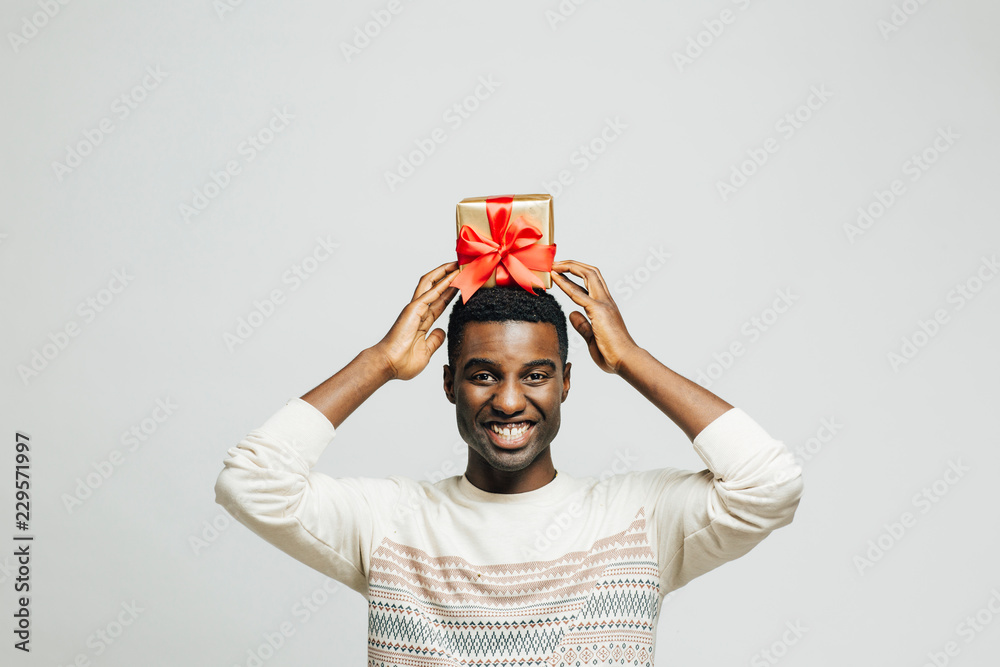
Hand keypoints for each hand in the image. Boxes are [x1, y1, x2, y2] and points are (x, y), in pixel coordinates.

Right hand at [372, 261, 459, 380]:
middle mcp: (418, 312)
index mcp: (422, 321)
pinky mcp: (413, 310)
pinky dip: (442, 283)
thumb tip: (441, 331)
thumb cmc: (402, 362)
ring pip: (431, 284)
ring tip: (458, 264)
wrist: (388, 366)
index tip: (464, 283)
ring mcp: (415, 309)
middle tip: (462, 266)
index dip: (451, 291)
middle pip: (435, 287)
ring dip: (445, 273)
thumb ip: (434, 340)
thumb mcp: (426, 352)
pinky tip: (453, 276)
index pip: (440, 302)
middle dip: (448, 275)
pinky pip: (430, 293)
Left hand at [549, 260, 639, 373]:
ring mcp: (604, 304)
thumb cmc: (612, 354)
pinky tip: (556, 279)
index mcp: (605, 307)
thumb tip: (572, 314)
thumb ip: (583, 325)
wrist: (625, 361)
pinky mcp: (599, 311)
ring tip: (554, 265)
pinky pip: (579, 293)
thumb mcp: (592, 338)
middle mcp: (606, 301)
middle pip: (591, 273)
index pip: (591, 283)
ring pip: (589, 275)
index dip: (575, 275)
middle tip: (555, 263)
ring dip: (570, 267)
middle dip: (572, 265)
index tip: (561, 272)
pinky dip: (566, 283)